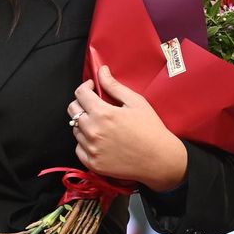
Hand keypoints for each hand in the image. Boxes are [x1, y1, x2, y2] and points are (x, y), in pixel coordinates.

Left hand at [69, 65, 187, 190]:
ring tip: (102, 125)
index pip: (80, 94)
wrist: (161, 160)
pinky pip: (79, 148)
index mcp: (103, 114)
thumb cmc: (151, 130)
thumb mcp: (136, 103)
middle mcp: (93, 131)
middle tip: (95, 105)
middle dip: (81, 104)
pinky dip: (85, 143)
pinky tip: (101, 140)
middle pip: (73, 110)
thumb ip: (114, 86)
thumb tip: (102, 71)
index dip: (85, 87)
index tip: (92, 87)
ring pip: (75, 129)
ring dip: (84, 124)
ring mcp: (91, 148)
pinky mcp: (92, 162)